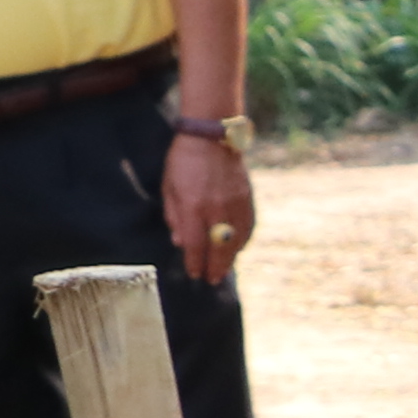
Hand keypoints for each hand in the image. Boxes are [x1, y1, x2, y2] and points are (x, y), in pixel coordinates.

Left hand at [164, 125, 254, 284]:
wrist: (212, 137)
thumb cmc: (183, 161)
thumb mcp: (169, 187)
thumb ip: (174, 216)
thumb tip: (179, 242)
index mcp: (193, 206)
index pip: (194, 244)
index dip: (194, 262)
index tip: (194, 273)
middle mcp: (216, 208)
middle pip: (219, 248)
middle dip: (215, 266)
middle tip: (212, 280)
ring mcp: (235, 204)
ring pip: (236, 240)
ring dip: (230, 257)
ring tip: (224, 267)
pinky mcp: (247, 198)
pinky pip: (248, 227)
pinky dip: (243, 240)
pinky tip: (237, 247)